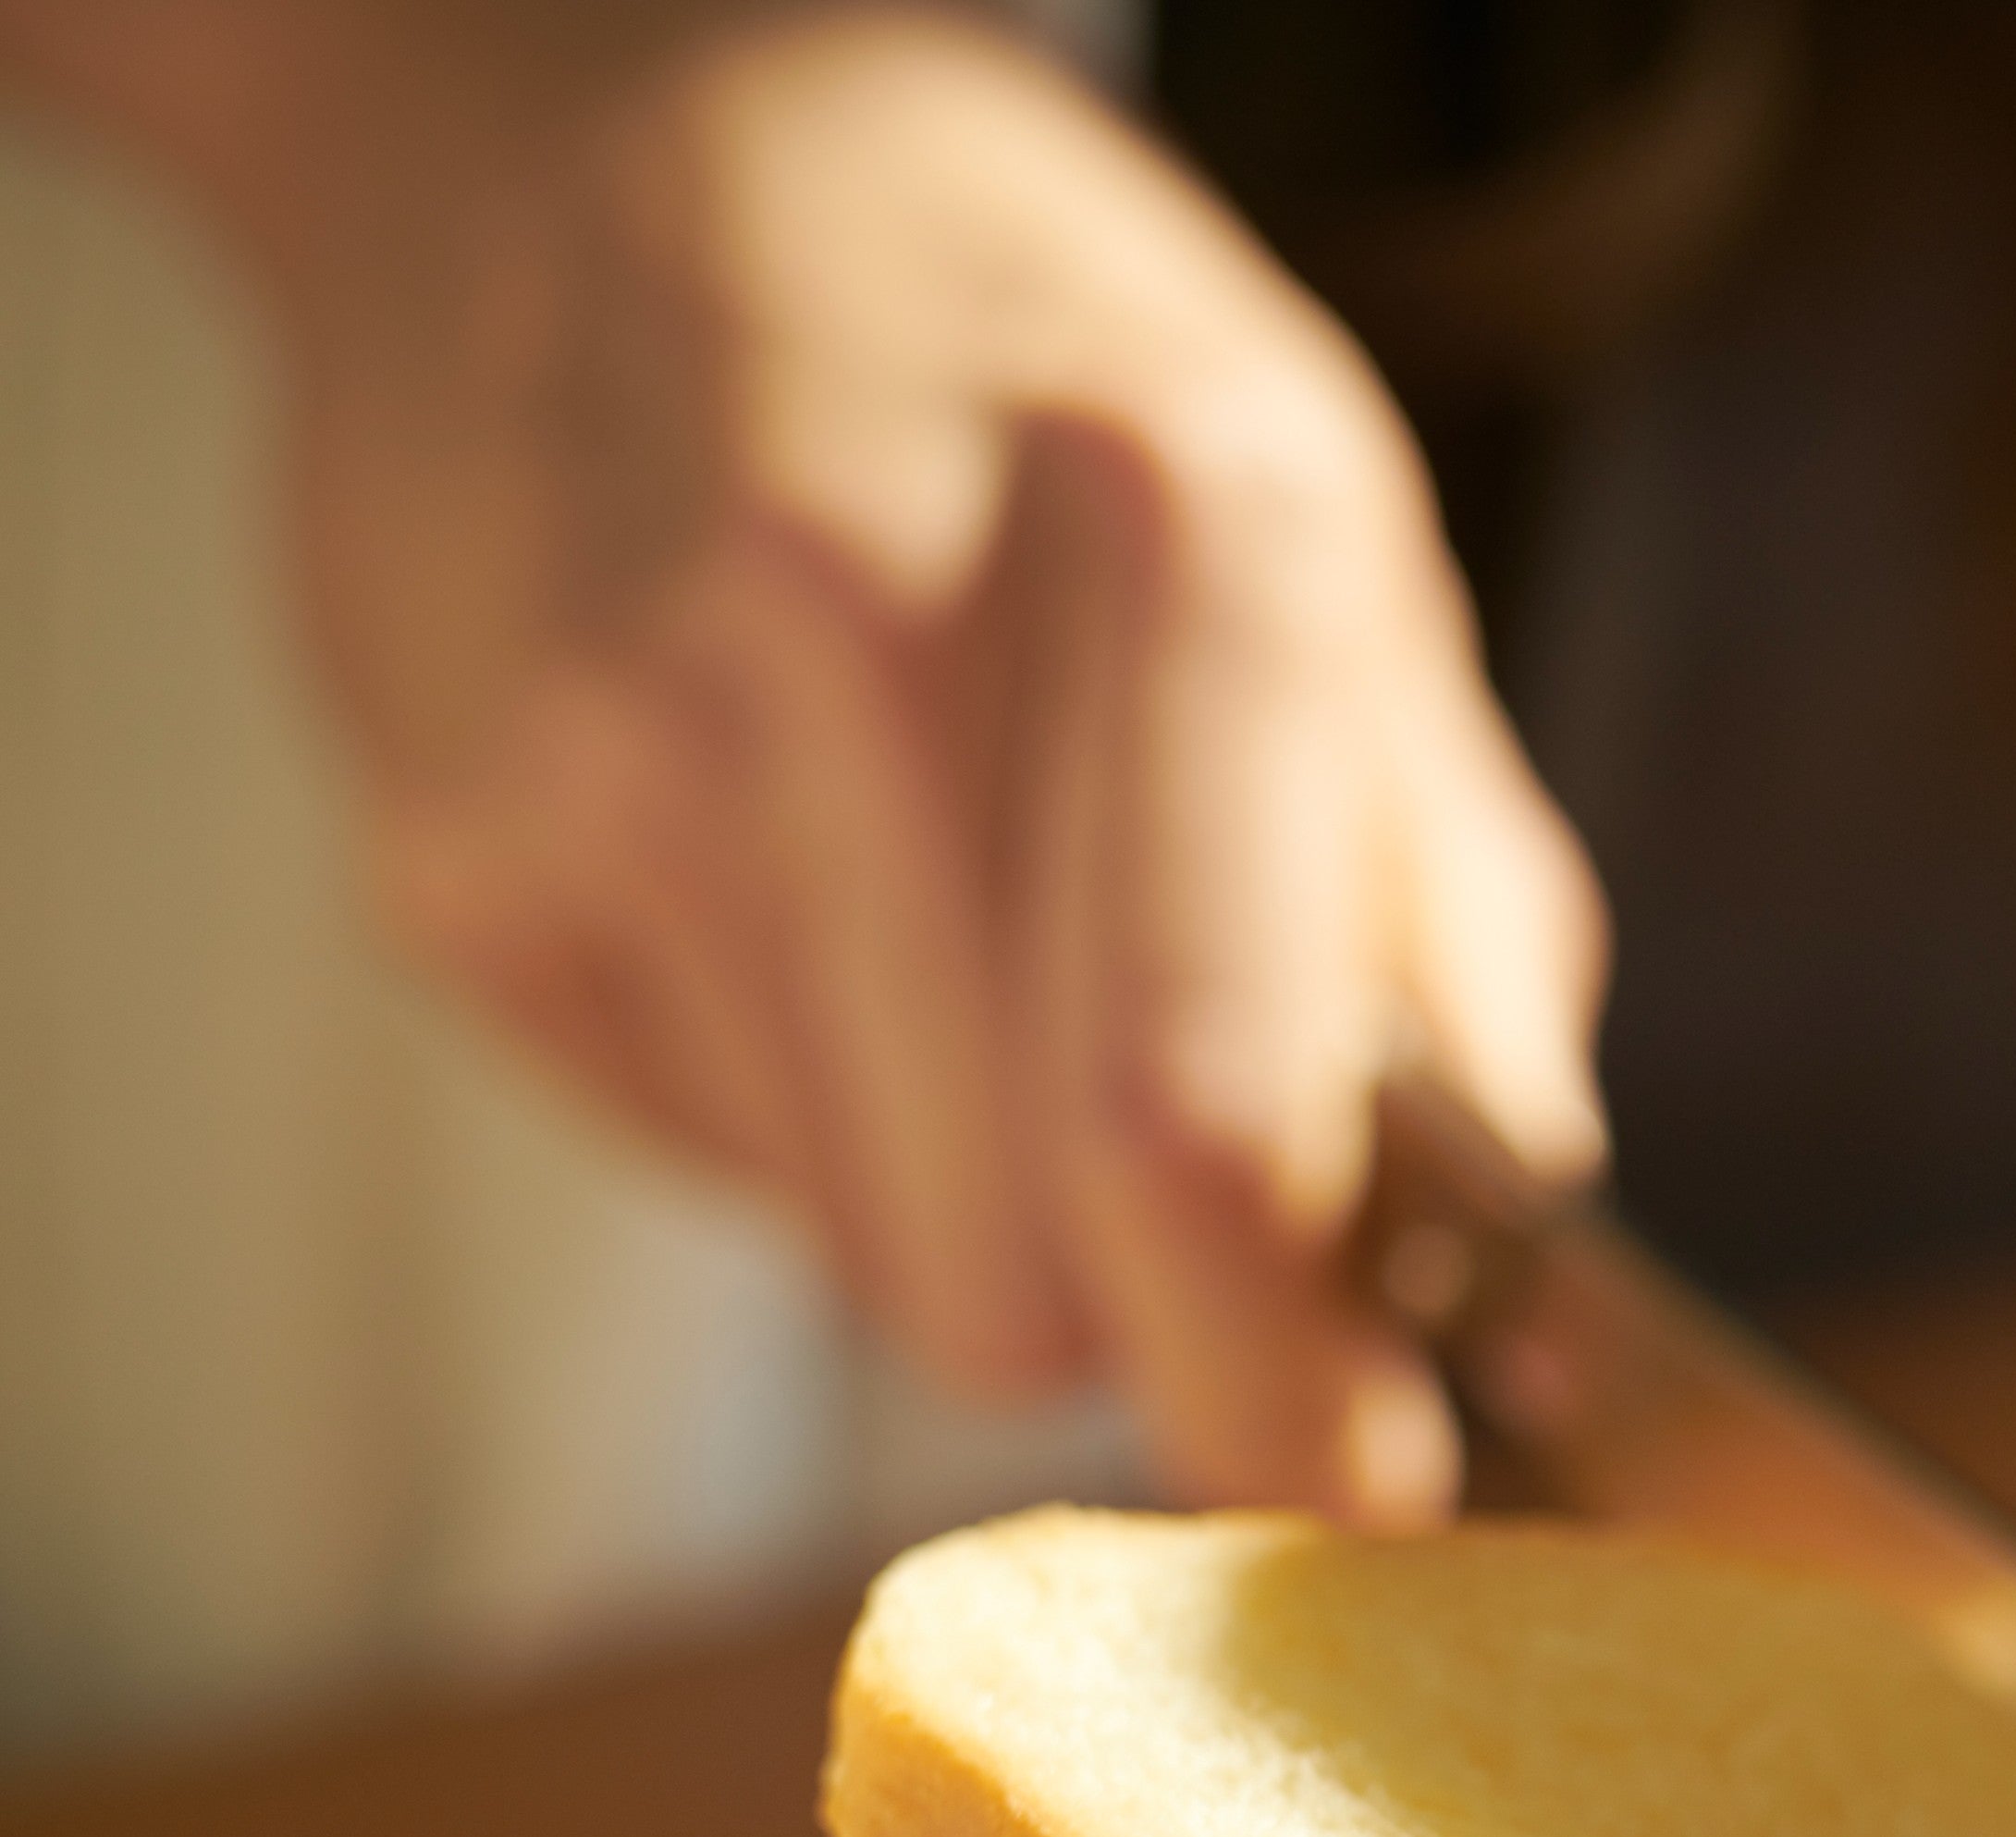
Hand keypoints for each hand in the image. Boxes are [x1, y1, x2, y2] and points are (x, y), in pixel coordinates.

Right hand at [236, 7, 1600, 1519]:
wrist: (599, 132)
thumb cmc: (1049, 383)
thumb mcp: (1348, 571)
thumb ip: (1469, 959)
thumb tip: (1536, 1340)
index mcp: (1185, 531)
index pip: (1206, 1121)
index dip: (1295, 1386)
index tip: (1364, 1491)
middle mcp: (864, 621)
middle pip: (1015, 1269)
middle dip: (1146, 1323)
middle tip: (1191, 1212)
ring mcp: (609, 732)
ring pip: (870, 1259)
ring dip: (975, 1207)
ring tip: (971, 951)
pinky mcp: (450, 843)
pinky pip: (710, 1169)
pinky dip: (804, 1104)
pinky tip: (798, 889)